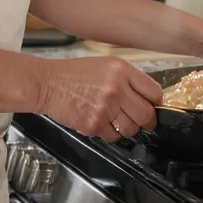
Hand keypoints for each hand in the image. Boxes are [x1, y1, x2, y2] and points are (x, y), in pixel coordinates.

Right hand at [34, 57, 161, 141]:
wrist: (47, 83)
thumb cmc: (74, 74)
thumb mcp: (106, 66)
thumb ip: (129, 79)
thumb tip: (149, 99)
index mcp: (122, 70)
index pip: (154, 92)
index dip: (156, 103)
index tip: (153, 107)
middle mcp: (116, 89)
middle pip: (146, 115)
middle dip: (146, 121)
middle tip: (142, 121)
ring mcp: (105, 108)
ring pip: (131, 130)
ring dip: (127, 129)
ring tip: (116, 120)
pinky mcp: (93, 124)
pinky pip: (112, 137)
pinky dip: (109, 133)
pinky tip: (100, 121)